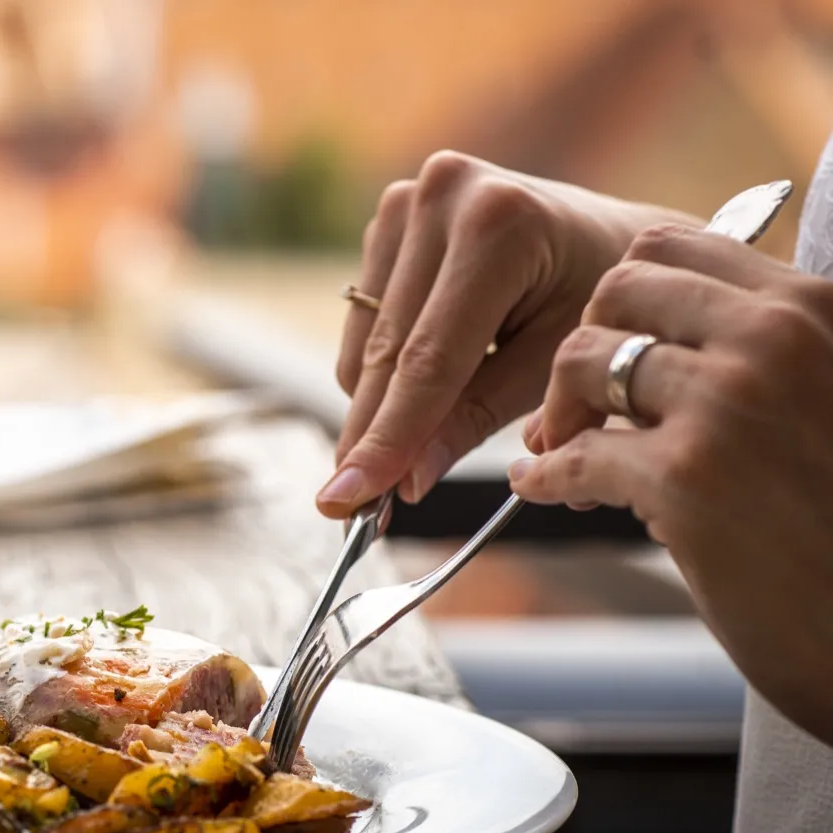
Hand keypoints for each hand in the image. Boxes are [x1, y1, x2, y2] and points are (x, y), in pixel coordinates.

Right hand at [319, 150, 698, 517]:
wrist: (618, 237)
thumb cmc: (607, 307)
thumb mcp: (556, 368)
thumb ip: (477, 418)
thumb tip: (404, 481)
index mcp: (498, 224)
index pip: (429, 360)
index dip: (390, 437)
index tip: (352, 497)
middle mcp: (443, 194)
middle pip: (388, 351)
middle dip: (371, 435)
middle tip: (346, 506)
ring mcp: (409, 199)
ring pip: (367, 342)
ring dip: (380, 405)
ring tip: (410, 448)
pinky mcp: (390, 217)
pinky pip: (365, 321)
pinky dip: (384, 369)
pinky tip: (424, 385)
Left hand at [512, 224, 832, 744]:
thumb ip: (772, 356)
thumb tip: (655, 341)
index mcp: (819, 309)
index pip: (677, 245)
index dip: (628, 297)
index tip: (620, 343)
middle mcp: (779, 338)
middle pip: (619, 288)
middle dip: (586, 341)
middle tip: (582, 404)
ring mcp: (731, 404)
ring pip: (584, 360)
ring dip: (560, 410)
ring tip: (567, 452)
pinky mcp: (687, 479)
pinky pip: (574, 455)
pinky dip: (546, 474)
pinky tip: (543, 486)